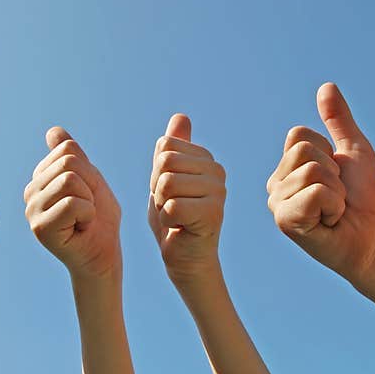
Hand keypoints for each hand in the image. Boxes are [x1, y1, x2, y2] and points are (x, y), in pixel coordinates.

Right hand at [24, 128, 121, 278]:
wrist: (104, 255)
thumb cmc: (100, 221)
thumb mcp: (91, 180)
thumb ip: (73, 156)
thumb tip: (53, 130)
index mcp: (40, 178)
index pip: (67, 149)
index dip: (88, 171)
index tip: (87, 195)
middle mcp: (30, 192)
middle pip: (68, 163)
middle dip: (90, 186)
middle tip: (87, 210)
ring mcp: (31, 210)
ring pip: (70, 180)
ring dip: (89, 202)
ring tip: (83, 220)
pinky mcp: (40, 228)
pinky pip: (72, 203)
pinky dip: (87, 215)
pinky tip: (80, 229)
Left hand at [147, 114, 226, 283]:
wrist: (185, 257)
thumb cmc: (173, 218)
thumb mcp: (165, 177)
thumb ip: (172, 148)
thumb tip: (181, 116)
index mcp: (206, 158)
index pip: (164, 146)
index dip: (155, 171)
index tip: (168, 191)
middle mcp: (217, 170)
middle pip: (165, 162)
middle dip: (157, 188)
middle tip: (171, 206)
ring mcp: (219, 191)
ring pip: (167, 183)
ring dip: (161, 204)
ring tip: (176, 216)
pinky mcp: (213, 213)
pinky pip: (171, 206)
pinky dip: (167, 220)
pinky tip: (180, 227)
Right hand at [266, 83, 374, 283]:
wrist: (374, 238)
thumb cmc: (364, 199)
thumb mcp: (353, 151)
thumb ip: (338, 120)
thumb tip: (326, 86)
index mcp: (286, 166)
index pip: (299, 135)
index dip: (328, 152)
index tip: (337, 177)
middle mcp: (275, 184)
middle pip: (303, 151)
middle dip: (333, 171)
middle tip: (337, 196)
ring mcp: (276, 203)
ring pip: (311, 171)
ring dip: (336, 191)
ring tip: (335, 210)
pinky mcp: (285, 221)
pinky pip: (314, 192)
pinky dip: (333, 205)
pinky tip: (330, 221)